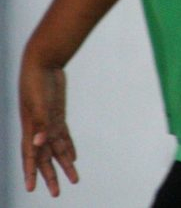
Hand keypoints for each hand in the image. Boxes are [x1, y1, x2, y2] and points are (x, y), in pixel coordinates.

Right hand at [19, 54, 78, 195]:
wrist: (42, 63)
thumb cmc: (36, 83)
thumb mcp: (39, 104)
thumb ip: (40, 124)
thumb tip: (38, 143)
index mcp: (30, 129)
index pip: (30, 156)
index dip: (31, 173)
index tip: (31, 189)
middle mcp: (38, 129)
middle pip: (45, 157)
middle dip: (50, 175)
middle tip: (57, 193)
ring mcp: (48, 122)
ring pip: (56, 148)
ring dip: (64, 164)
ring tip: (73, 179)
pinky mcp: (57, 115)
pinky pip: (63, 136)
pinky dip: (68, 147)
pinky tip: (72, 157)